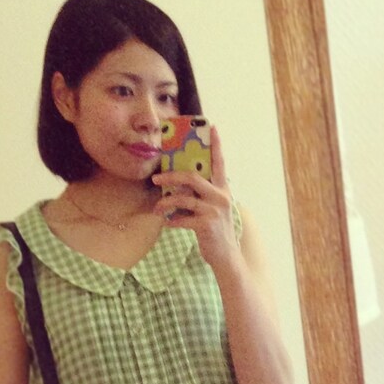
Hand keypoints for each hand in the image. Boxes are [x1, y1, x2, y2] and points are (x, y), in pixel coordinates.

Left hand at [152, 125, 237, 268]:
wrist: (226, 257)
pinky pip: (182, 219)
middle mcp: (220, 197)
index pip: (220, 163)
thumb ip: (203, 196)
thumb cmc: (216, 232)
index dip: (216, 144)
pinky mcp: (206, 225)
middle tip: (156, 178)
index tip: (212, 126)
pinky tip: (167, 223)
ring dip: (166, 203)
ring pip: (183, 198)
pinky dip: (172, 221)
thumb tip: (180, 187)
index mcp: (223, 190)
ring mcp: (213, 210)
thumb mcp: (214, 209)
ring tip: (156, 208)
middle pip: (192, 177)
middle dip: (171, 176)